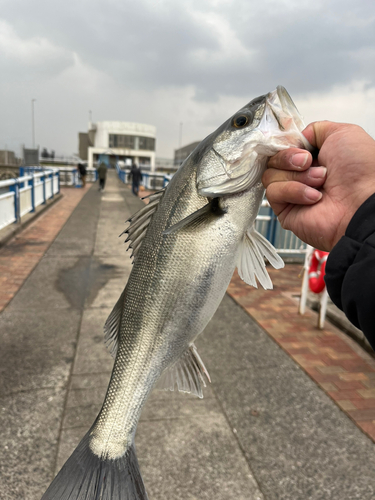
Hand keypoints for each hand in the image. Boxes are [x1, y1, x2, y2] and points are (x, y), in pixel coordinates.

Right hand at [262, 121, 374, 250]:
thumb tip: (296, 137)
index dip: (287, 144)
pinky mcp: (286, 211)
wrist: (362, 202)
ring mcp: (292, 194)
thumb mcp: (342, 133)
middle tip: (308, 162)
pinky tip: (314, 197)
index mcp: (314, 157)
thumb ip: (315, 129)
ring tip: (319, 182)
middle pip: (274, 159)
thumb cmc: (360, 172)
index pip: (284, 146)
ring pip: (270, 175)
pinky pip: (274, 193)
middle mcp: (302, 175)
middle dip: (290, 158)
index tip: (300, 146)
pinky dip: (294, 191)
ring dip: (297, 176)